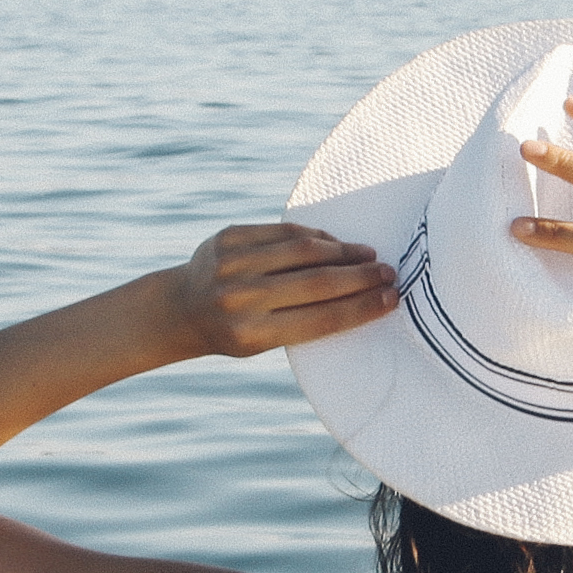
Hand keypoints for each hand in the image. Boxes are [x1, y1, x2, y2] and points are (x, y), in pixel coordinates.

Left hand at [167, 221, 400, 358]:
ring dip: (343, 252)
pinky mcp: (227, 237)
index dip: (361, 308)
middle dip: (360, 277)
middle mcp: (239, 298)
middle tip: (391, 273)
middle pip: (316, 283)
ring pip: (302, 251)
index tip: (391, 299)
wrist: (180, 308)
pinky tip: (334, 243)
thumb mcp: (261, 341)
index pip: (319, 319)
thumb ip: (301, 320)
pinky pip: (282, 232)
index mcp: (251, 334)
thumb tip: (361, 292)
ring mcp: (231, 264)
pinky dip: (314, 236)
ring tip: (368, 255)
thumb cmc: (234, 331)